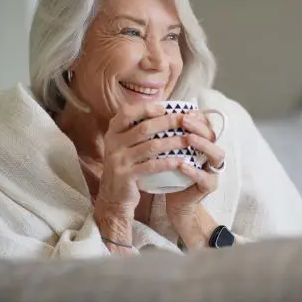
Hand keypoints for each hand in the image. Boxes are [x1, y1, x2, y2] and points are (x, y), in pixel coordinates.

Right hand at [94, 102, 185, 226]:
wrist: (113, 194)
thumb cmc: (127, 163)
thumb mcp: (124, 143)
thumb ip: (138, 127)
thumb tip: (164, 108)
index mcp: (113, 131)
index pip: (127, 112)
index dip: (146, 108)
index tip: (165, 107)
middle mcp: (113, 143)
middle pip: (144, 128)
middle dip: (167, 122)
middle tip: (185, 120)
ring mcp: (118, 160)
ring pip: (151, 147)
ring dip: (172, 142)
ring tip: (188, 139)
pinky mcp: (126, 176)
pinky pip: (151, 167)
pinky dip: (167, 163)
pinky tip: (180, 161)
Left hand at [166, 111, 224, 225]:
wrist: (175, 202)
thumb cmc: (170, 173)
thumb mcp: (168, 151)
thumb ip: (166, 135)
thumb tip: (149, 112)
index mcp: (203, 143)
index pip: (205, 124)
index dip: (196, 116)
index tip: (181, 110)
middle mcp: (212, 154)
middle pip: (213, 135)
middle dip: (198, 126)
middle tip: (183, 120)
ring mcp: (213, 170)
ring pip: (217, 154)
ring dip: (203, 145)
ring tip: (188, 139)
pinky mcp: (210, 186)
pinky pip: (206, 178)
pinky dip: (194, 171)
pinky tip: (182, 165)